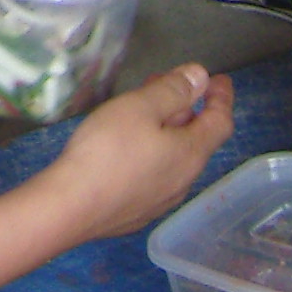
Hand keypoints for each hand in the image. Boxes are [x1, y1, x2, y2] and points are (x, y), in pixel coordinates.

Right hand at [36, 62, 231, 240]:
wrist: (70, 207)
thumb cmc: (108, 150)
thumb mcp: (140, 107)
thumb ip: (173, 90)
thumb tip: (200, 77)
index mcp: (190, 153)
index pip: (220, 122)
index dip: (221, 97)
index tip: (219, 79)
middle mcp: (183, 181)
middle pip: (196, 140)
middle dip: (186, 110)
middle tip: (165, 86)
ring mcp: (160, 202)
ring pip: (174, 160)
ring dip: (167, 132)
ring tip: (142, 113)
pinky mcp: (136, 214)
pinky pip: (155, 177)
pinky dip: (152, 153)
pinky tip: (127, 149)